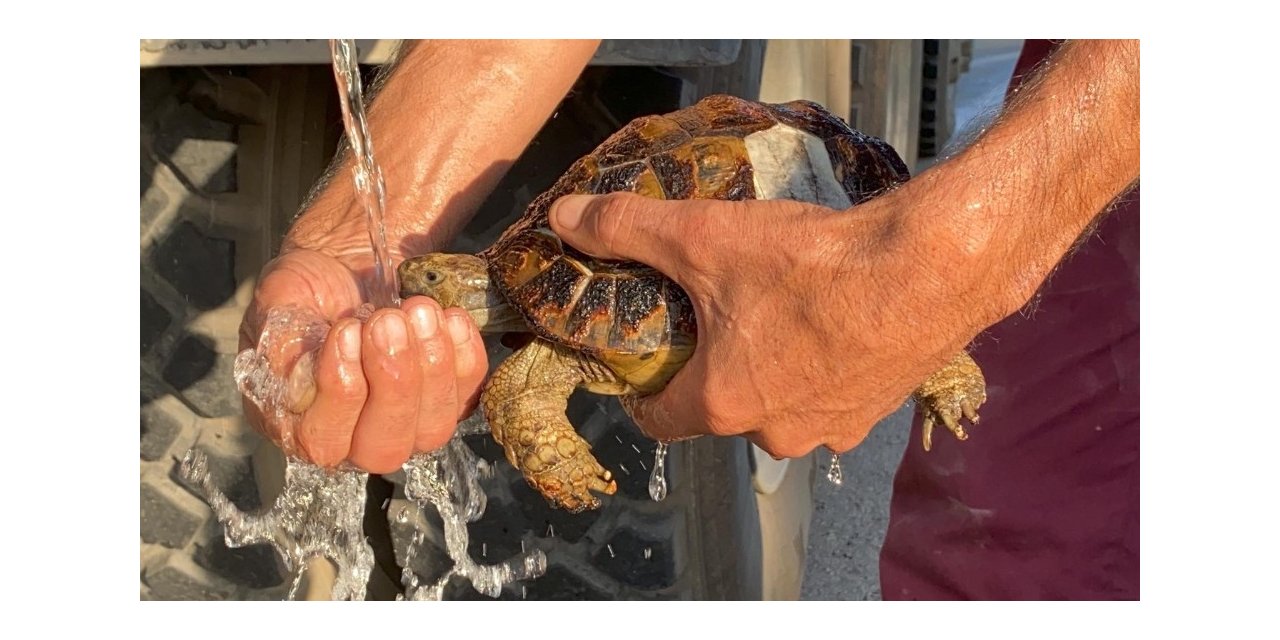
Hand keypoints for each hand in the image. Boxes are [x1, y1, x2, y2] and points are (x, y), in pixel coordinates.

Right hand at [239, 248, 487, 472]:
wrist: (349, 265)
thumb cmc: (308, 291)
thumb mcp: (278, 303)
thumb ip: (279, 340)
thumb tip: (300, 374)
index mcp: (298, 423)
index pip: (322, 441)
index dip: (340, 393)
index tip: (345, 331)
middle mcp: (354, 438)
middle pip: (384, 447)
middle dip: (394, 382)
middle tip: (389, 321)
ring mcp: (407, 424)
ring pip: (432, 429)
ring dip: (432, 368)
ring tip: (419, 312)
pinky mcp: (447, 399)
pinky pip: (467, 395)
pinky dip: (465, 356)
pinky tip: (449, 317)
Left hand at [548, 191, 985, 457]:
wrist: (930, 268)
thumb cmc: (812, 263)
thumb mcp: (704, 236)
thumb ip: (626, 228)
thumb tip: (563, 217)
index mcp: (722, 403)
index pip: (657, 420)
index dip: (640, 391)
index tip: (641, 362)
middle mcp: (774, 434)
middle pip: (722, 409)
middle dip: (713, 370)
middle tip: (717, 315)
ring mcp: (831, 429)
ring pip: (779, 406)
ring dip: (771, 372)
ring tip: (778, 314)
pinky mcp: (877, 414)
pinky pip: (831, 398)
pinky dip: (822, 370)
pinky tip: (832, 325)